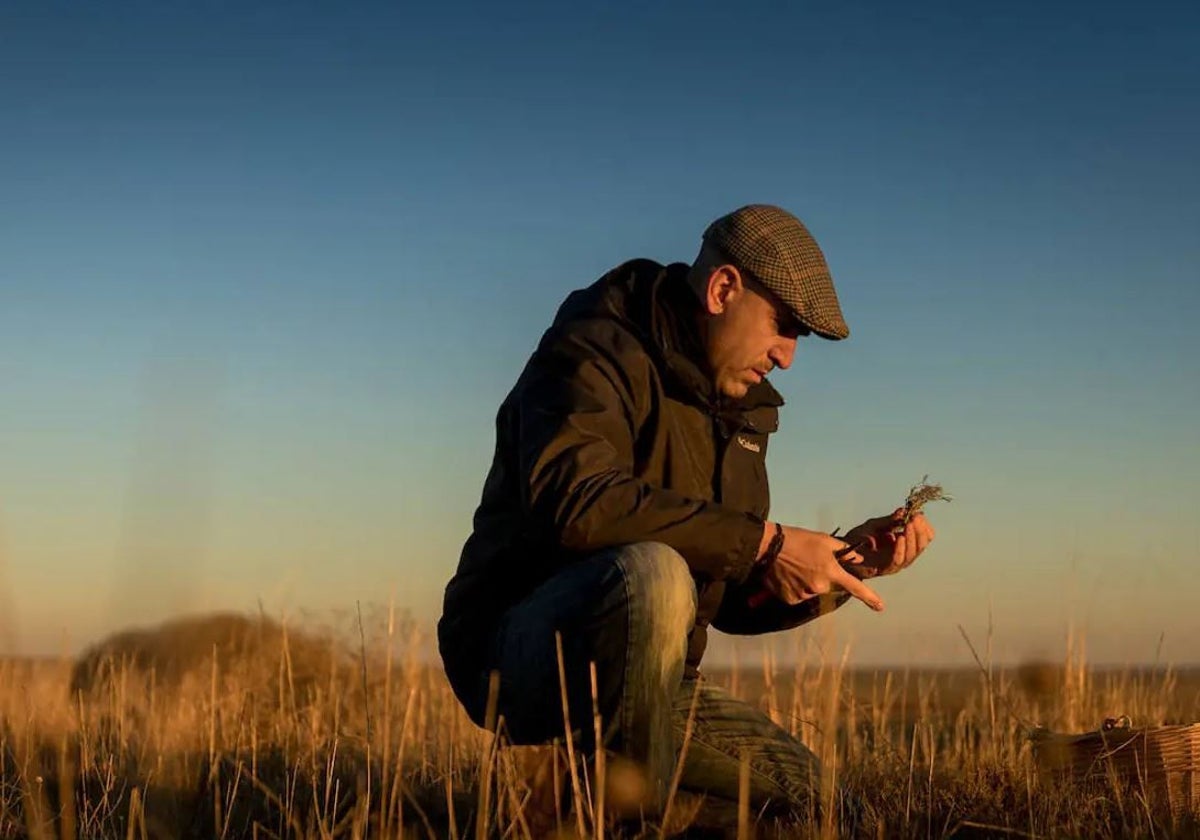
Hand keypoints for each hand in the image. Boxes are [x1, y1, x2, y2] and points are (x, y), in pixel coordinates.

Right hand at [760, 525, 884, 611]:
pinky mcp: (790, 599)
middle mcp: (819, 587)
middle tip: (809, 562)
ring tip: (795, 567)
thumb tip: (859, 559)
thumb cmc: (798, 539)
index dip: (869, 597)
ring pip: (813, 591)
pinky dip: (795, 588)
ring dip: (809, 582)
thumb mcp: (824, 540)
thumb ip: (844, 551)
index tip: (881, 607)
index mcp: (830, 571)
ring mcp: (804, 594)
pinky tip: (787, 575)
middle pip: (829, 587)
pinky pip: (799, 595)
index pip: (854, 587)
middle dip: (824, 577)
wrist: (768, 547)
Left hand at [841, 508, 935, 578]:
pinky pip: (896, 561)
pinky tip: (900, 538)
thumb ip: (890, 520)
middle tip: (915, 518)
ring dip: (912, 539)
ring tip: (909, 525)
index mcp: (904, 545)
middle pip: (920, 546)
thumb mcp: (875, 525)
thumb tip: (904, 510)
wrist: (840, 552)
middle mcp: (903, 555)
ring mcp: (895, 564)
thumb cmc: (858, 539)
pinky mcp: (884, 569)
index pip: (924, 538)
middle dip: (920, 531)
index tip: (918, 514)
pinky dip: (900, 549)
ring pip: (911, 554)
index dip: (924, 526)